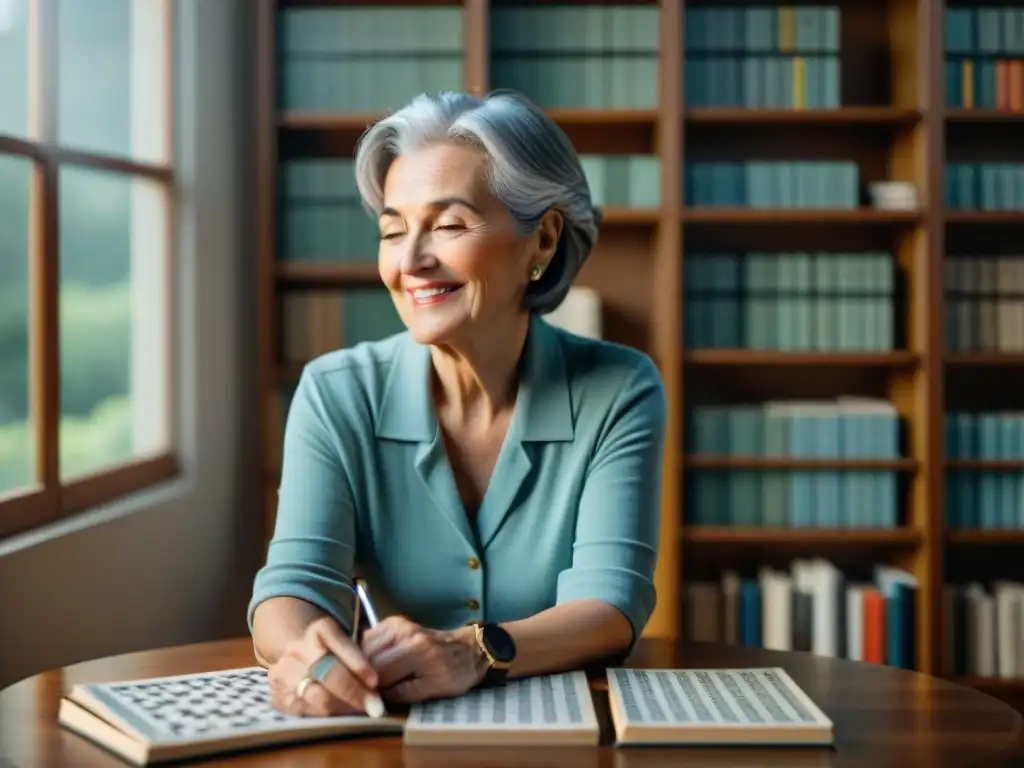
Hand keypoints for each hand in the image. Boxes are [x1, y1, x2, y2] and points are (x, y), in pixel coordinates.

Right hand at [267, 616, 383, 717]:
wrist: (297, 662)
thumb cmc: (333, 655)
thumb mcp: (346, 647)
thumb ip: (360, 658)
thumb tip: (384, 680)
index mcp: (320, 629)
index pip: (340, 643)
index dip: (358, 663)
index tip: (375, 680)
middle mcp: (298, 648)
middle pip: (329, 672)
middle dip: (354, 691)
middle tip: (374, 705)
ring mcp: (284, 672)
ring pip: (318, 696)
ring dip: (344, 707)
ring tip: (360, 712)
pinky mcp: (277, 696)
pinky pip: (306, 711)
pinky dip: (327, 716)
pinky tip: (340, 717)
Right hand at [361, 616, 488, 704]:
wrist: (469, 648)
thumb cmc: (455, 673)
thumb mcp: (434, 690)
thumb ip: (404, 694)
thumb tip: (376, 699)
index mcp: (417, 651)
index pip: (378, 673)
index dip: (369, 691)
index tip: (366, 703)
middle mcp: (404, 633)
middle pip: (366, 659)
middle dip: (362, 678)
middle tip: (367, 694)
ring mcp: (397, 624)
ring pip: (363, 648)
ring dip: (363, 666)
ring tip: (371, 681)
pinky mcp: (393, 622)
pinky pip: (369, 639)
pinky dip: (367, 654)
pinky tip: (375, 665)